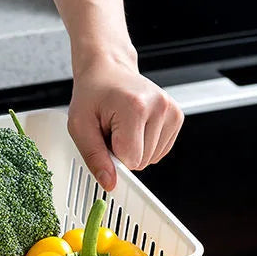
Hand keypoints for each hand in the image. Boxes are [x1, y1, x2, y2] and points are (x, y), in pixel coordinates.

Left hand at [67, 58, 183, 191]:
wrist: (107, 71)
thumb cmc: (92, 96)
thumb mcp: (80, 127)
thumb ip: (94, 158)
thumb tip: (110, 184)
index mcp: (135, 107)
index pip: (130, 160)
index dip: (113, 157)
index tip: (105, 139)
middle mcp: (159, 106)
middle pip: (141, 161)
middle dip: (123, 154)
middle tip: (112, 130)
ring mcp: (171, 111)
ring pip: (151, 159)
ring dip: (133, 150)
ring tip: (123, 127)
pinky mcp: (176, 116)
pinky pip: (159, 152)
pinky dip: (144, 147)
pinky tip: (135, 129)